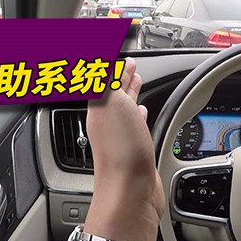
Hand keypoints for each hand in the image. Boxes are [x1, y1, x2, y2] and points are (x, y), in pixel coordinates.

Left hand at [70, 58, 164, 240]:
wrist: (131, 191)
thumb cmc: (120, 150)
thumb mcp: (111, 101)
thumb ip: (104, 78)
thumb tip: (98, 56)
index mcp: (98, 105)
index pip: (102, 76)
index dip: (110, 63)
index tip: (116, 49)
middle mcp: (106, 120)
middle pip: (112, 91)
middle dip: (121, 75)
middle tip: (131, 62)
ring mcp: (119, 136)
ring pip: (124, 106)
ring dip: (131, 92)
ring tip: (138, 80)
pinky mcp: (133, 150)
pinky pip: (135, 125)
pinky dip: (139, 114)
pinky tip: (142, 114)